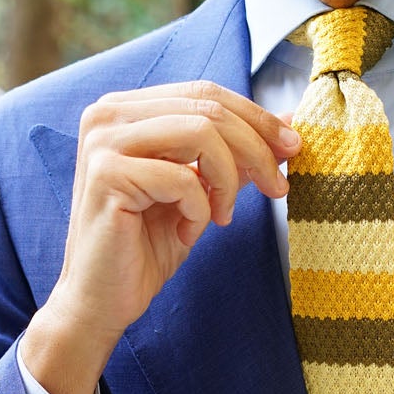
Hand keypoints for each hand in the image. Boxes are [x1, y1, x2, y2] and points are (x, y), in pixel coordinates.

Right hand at [21, 82, 300, 393]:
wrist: (101, 302)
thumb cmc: (145, 250)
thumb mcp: (199, 194)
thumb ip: (230, 155)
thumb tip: (285, 121)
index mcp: (127, 109)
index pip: (205, 92)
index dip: (255, 117)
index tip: (292, 148)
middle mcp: (108, 113)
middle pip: (208, 106)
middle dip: (256, 147)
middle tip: (279, 186)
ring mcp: (103, 141)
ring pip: (200, 131)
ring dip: (228, 178)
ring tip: (223, 217)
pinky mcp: (106, 175)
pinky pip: (182, 178)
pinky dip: (198, 209)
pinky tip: (186, 232)